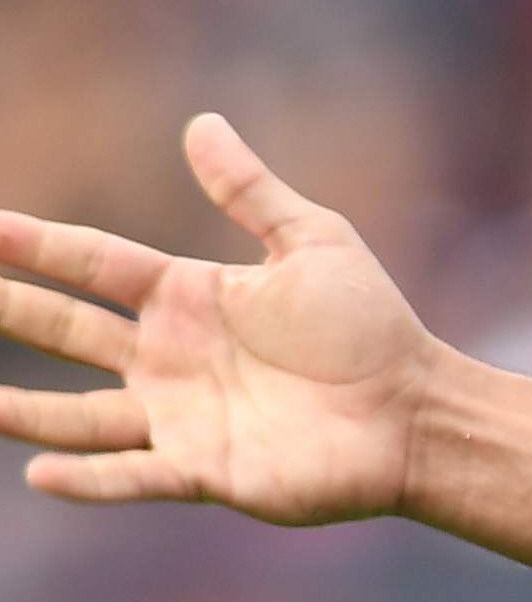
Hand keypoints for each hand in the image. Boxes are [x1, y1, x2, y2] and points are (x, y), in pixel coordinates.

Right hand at [0, 115, 442, 523]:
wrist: (419, 410)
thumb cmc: (372, 327)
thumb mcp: (313, 243)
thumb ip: (250, 191)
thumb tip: (199, 122)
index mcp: (188, 297)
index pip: (92, 264)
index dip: (34, 244)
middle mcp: (169, 358)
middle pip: (66, 331)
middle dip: (8, 310)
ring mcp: (181, 416)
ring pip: (80, 415)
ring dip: (24, 411)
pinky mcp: (207, 469)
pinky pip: (134, 475)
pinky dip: (90, 479)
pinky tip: (41, 475)